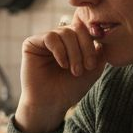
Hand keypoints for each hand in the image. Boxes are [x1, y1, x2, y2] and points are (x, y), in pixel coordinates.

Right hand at [14, 11, 104, 132]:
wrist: (51, 104)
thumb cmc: (70, 89)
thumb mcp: (92, 70)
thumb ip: (100, 52)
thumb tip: (101, 34)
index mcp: (73, 41)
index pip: (86, 30)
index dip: (92, 43)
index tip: (93, 65)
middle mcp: (59, 38)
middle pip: (77, 28)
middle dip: (85, 48)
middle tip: (86, 68)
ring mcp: (45, 40)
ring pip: (65, 32)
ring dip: (74, 53)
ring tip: (74, 71)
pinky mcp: (32, 43)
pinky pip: (50, 37)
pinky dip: (60, 51)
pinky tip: (63, 65)